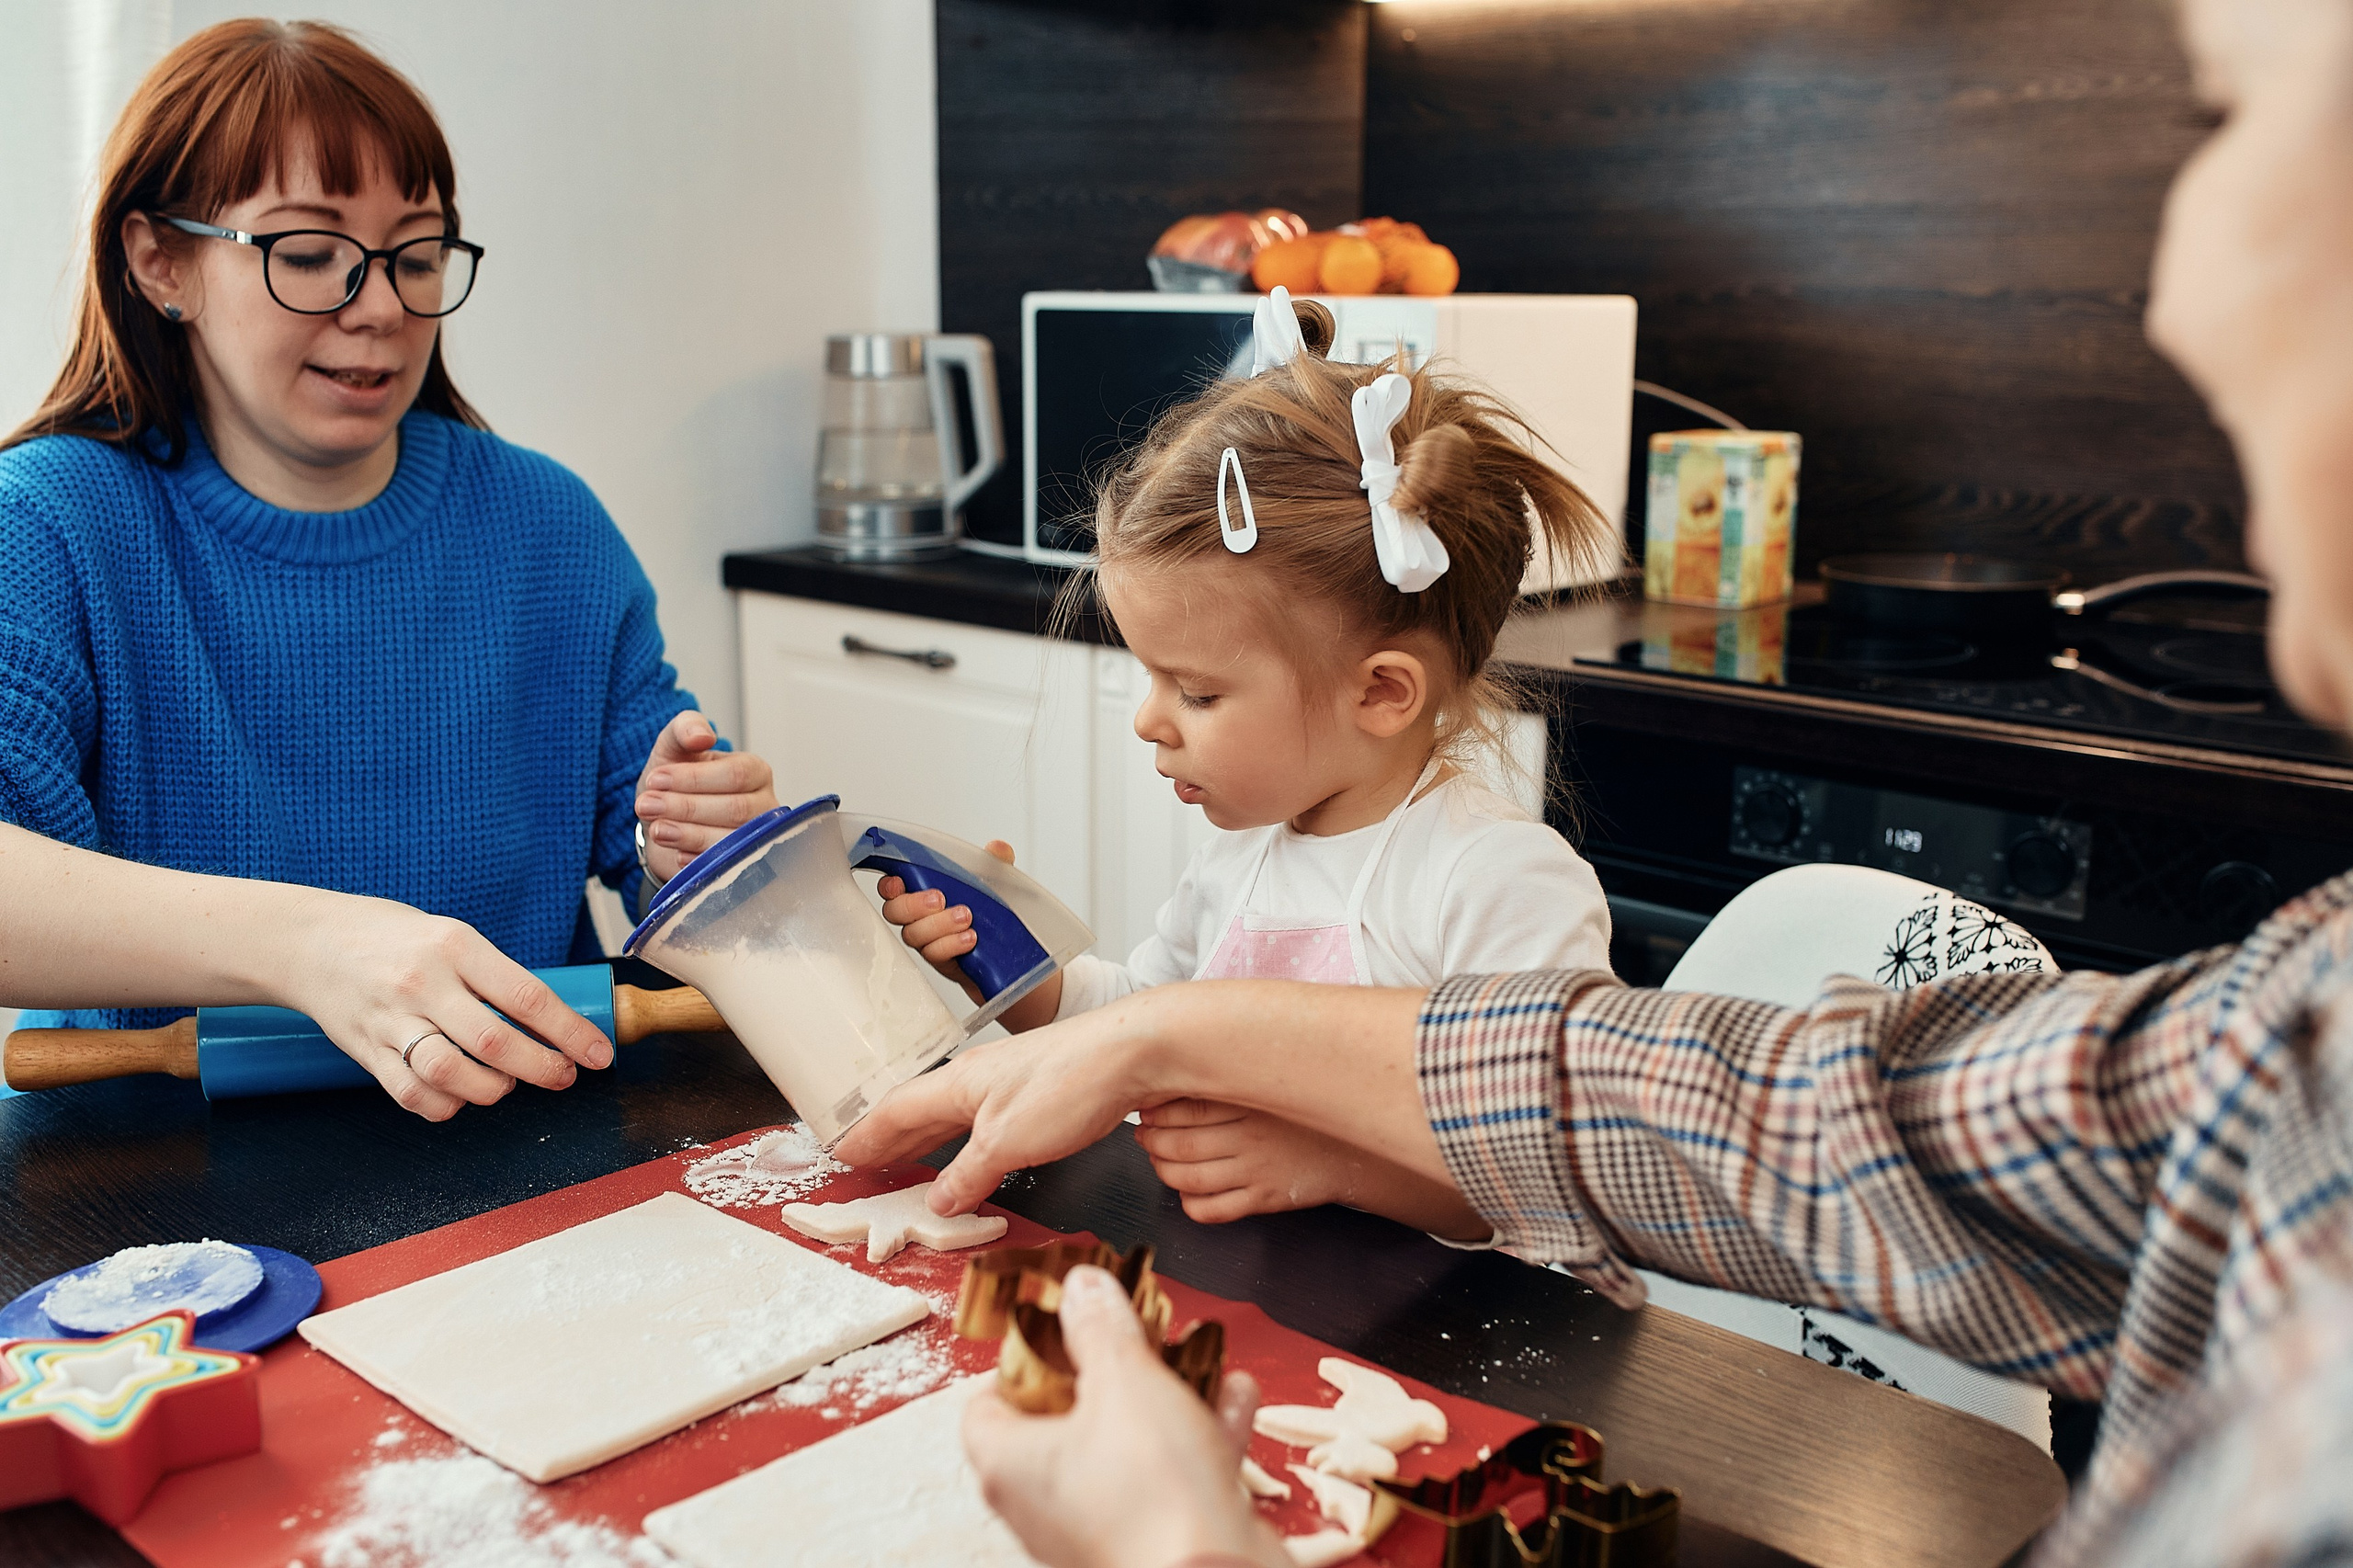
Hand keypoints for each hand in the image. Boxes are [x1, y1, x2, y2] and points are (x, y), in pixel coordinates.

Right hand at [275, 890, 614, 1121]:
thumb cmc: (392, 937)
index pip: (527, 997)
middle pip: (495, 1043)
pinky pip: (413, 1094)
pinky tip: (461, 1096)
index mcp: (455, 946)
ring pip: (453, 1075)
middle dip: (542, 1069)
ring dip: (493, 1091)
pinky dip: (446, 1106)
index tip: (598, 1055)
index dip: (570, 1033)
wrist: (309, 941)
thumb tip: (552, 1022)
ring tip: (506, 1083)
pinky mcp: (366, 1051)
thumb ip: (495, 977)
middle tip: (562, 1076)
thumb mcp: (451, 935)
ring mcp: (391, 1020)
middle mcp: (423, 983)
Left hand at [633, 711, 778, 882]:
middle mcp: (764, 806)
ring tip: (657, 829)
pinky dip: (698, 861)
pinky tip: (676, 854)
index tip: (656, 779)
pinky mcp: (741, 866)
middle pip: (736, 809)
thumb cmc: (675, 780)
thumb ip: (686, 728)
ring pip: (732, 840)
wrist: (664, 819)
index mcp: (755, 771)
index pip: (735, 774)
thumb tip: (702, 734)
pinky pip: (727, 868)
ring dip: (689, 835)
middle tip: (646, 805)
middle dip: (686, 808)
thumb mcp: (674, 747)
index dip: (694, 779)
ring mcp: (756, 840)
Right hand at [833, 989, 1171, 1209]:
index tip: (843, 1151)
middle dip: (891, 1134)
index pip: (897, 1111)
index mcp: (959, 1083)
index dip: (868, 1135)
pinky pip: (987, 1115)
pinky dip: (968, 1136)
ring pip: (955, 1111)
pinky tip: (978, 1149)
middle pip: (921, 1108)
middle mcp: (980, 1076)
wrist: (1136, 1049)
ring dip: (928, 1135)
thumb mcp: (1008, 1142)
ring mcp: (1012, 1079)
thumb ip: (969, 1173)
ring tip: (910, 1154)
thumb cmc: (1072, 1081)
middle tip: (866, 1156)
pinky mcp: (1043, 1088)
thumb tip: (938, 1200)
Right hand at [878, 839, 1062, 1030]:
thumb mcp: (994, 882)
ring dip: (938, 924)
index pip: (892, 886)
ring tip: (965, 917)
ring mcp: (929, 940)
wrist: (1007, 951)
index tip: (899, 882)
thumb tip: (998, 848)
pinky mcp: (941, 960)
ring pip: (914, 934)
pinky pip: (935, 954)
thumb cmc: (990, 912)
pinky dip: (951, 944)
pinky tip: (969, 938)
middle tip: (939, 899)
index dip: (889, 884)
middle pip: (895, 911)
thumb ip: (993, 863)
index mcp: (925, 891)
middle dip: (913, 904)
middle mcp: (921, 917)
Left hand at [964, 1266, 1282, 1567]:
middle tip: (1137, 1332)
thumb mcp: (1124, 1381)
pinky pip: (1169, 1475)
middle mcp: (1046, 1503)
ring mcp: (1100, 1523)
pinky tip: (1234, 1397)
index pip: (987, 1403)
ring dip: (1166, 1394)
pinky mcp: (1153, 1537)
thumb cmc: (1151, 1500)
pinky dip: (1199, 1434)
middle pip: (1066, 1416)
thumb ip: (1101, 1328)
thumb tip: (1082, 1290)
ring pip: (1126, 1442)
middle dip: (1113, 1366)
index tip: (1060, 1325)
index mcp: (1010, 1465)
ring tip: (1195, 1355)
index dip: (1021, 1358)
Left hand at [1140, 1099, 1494, 1239]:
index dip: (1156, 1111)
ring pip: (1188, 1178)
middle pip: (1179, 1144)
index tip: (1146, 1108)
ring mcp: (1258, 1170)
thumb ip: (1233, 1068)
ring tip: (1160, 1160)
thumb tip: (1182, 1058)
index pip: (1185, 1106)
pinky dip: (1190, 1204)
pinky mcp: (1266, 1199)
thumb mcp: (1273, 1074)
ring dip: (1164, 1171)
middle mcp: (1251, 1135)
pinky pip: (1213, 1210)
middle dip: (1151, 1142)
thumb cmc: (1307, 1105)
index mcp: (1252, 1098)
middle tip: (1145, 1135)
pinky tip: (1187, 1191)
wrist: (1358, 1142)